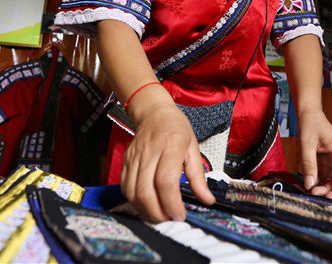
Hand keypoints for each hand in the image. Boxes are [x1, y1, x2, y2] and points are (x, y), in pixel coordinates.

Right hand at [120, 98, 214, 222]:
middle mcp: (149, 152)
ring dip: (145, 210)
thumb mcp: (194, 148)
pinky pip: (125, 187)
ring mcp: (134, 157)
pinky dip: (134, 202)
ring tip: (159, 215)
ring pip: (132, 192)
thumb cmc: (175, 128)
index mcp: (171, 145)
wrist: (154, 113)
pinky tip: (146, 205)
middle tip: (169, 219)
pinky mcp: (125, 162)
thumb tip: (207, 200)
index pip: (166, 180)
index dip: (171, 203)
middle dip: (157, 212)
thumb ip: (199, 177)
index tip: (180, 214)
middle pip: (146, 190)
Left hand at [298, 108, 331, 201]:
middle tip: (323, 198)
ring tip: (313, 192)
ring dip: (327, 188)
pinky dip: (320, 182)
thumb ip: (308, 164)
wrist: (308, 114)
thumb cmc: (310, 124)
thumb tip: (309, 185)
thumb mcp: (307, 144)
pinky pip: (326, 176)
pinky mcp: (325, 161)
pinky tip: (310, 184)